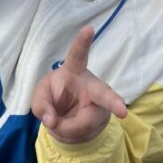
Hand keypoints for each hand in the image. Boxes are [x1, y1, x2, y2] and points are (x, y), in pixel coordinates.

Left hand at [31, 26, 127, 144]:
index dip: (82, 42)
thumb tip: (51, 121)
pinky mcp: (102, 120)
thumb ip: (40, 105)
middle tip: (122, 111)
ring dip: (66, 128)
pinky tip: (69, 127)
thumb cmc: (53, 96)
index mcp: (74, 71)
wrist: (66, 116)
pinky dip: (70, 134)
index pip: (78, 54)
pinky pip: (84, 132)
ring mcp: (101, 105)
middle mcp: (92, 85)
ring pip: (85, 122)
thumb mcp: (40, 97)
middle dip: (113, 103)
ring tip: (58, 123)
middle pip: (103, 94)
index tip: (89, 28)